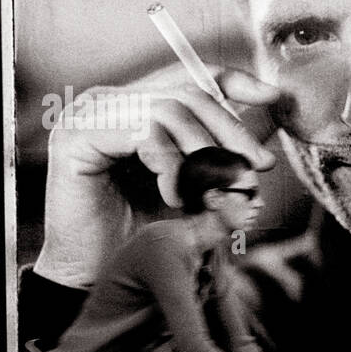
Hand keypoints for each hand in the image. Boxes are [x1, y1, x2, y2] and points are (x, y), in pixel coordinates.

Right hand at [33, 63, 282, 288]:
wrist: (94, 276)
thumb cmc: (141, 234)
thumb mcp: (197, 187)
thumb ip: (226, 152)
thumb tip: (274, 117)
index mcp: (137, 106)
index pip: (192, 75)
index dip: (236, 81)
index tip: (273, 96)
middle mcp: (111, 102)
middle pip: (188, 93)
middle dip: (231, 132)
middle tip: (255, 168)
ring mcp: (88, 114)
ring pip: (169, 111)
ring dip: (205, 154)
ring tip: (217, 194)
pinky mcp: (75, 135)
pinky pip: (142, 132)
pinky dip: (171, 165)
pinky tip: (176, 198)